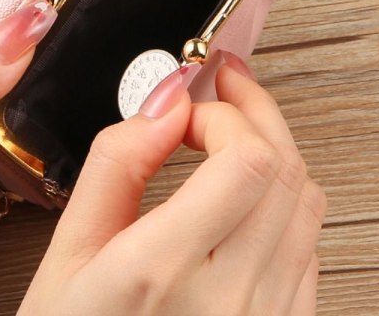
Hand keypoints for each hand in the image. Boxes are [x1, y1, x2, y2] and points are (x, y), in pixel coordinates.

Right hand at [19, 60, 325, 315]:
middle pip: (283, 169)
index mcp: (162, 271)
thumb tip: (164, 103)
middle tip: (225, 84)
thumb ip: (116, 163)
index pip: (242, 160)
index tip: (184, 107)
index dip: (221, 113)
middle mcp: (229, 300)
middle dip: (254, 110)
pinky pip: (309, 242)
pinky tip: (250, 182)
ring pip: (305, 200)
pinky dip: (284, 194)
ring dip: (273, 146)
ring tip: (237, 123)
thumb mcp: (69, 246)